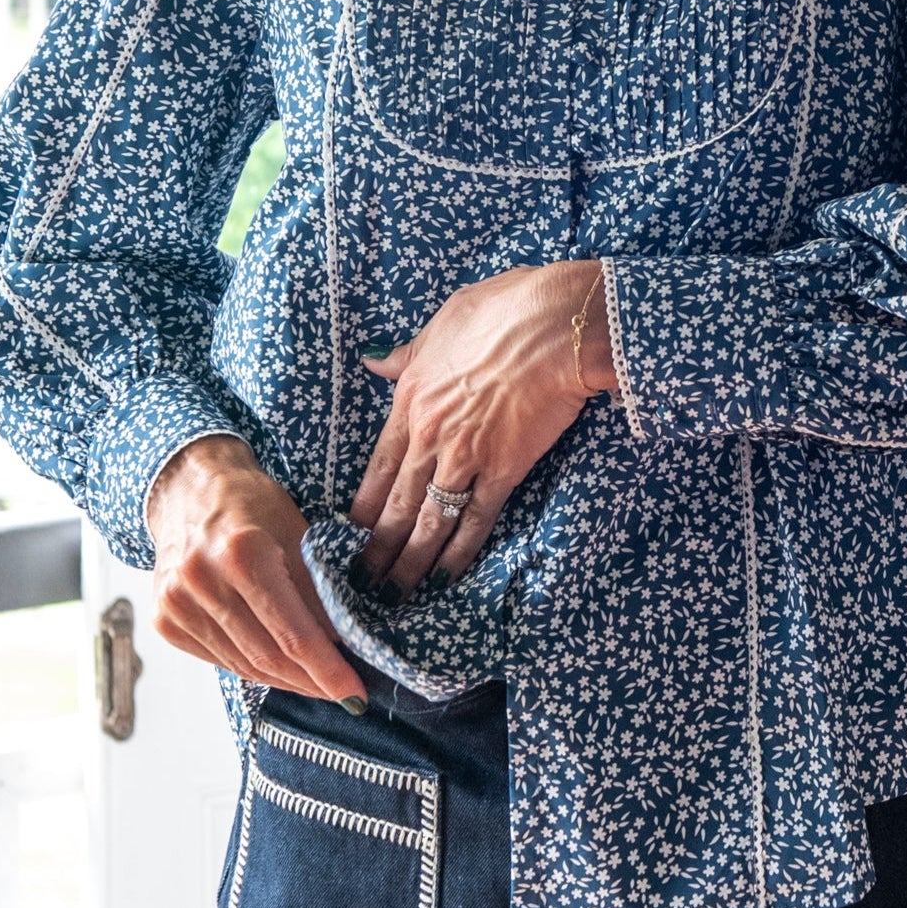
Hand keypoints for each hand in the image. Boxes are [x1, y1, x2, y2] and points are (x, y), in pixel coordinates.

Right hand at [145, 434, 367, 708]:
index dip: (328, 670)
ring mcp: (176, 604)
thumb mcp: (299, 534)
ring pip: (242, 666)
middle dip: (310, 682)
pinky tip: (278, 668)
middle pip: (267, 657)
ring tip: (315, 683)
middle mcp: (202, 581)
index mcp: (242, 553)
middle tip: (343, 693)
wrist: (188, 489)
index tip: (355, 694)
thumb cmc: (252, 504)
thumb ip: (319, 592)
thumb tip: (345, 647)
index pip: (294, 633)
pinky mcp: (164, 620)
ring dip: (284, 681)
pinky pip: (219, 660)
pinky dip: (252, 668)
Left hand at [352, 261, 613, 594]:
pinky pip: (476, 521)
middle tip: (359, 585)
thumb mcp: (444, 321)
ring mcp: (466, 457)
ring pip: (428, 521)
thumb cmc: (506, 309)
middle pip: (395, 504)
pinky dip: (458, 553)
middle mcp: (430, 436)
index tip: (348, 535)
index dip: (361, 507)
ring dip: (407, 563)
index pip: (378, 466)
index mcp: (411, 399)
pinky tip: (444, 577)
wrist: (558, 325)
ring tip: (392, 597)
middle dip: (375, 550)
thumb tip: (375, 361)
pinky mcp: (505, 470)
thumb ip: (408, 353)